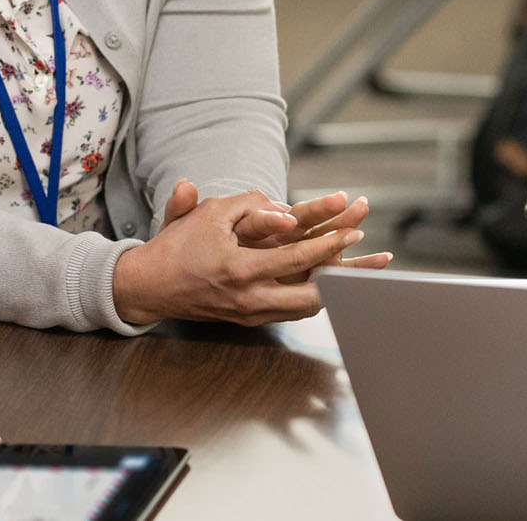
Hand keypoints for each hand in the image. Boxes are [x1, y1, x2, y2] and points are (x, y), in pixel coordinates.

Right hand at [114, 187, 392, 325]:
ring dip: (340, 290)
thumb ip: (247, 206)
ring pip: (309, 307)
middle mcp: (250, 299)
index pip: (297, 258)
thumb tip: (283, 209)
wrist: (149, 287)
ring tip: (369, 275)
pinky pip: (295, 310)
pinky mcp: (252, 319)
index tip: (355, 231)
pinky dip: (319, 297)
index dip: (329, 244)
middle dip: (349, 276)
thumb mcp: (209, 214)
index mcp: (241, 271)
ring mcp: (252, 314)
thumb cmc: (177, 245)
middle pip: (315, 294)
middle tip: (377, 261)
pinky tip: (339, 286)